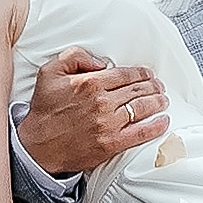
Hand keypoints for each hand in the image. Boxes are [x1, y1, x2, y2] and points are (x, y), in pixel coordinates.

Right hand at [17, 45, 169, 172]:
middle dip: (153, 86)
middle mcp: (102, 102)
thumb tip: (100, 61)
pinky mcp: (111, 143)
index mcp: (90, 83)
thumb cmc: (44, 110)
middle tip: (159, 86)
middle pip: (138, 90)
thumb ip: (74, 56)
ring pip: (142, 108)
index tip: (147, 74)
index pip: (125, 74)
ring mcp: (108, 124)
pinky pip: (140, 133)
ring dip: (157, 102)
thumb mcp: (50, 72)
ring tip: (163, 100)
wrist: (38, 146)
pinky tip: (163, 121)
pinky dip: (156, 127)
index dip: (141, 73)